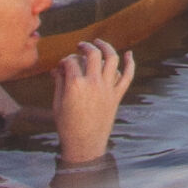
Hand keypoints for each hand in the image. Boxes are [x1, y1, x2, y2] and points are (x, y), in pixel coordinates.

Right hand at [49, 36, 133, 160]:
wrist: (85, 144)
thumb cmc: (67, 126)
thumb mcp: (58, 103)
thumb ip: (59, 83)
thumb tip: (57, 69)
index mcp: (75, 85)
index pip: (70, 61)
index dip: (64, 60)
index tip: (61, 65)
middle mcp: (93, 83)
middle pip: (92, 54)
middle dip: (85, 46)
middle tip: (81, 46)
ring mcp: (108, 88)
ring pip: (112, 59)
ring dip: (106, 47)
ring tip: (99, 43)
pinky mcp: (117, 96)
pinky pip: (127, 76)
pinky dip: (130, 63)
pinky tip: (129, 54)